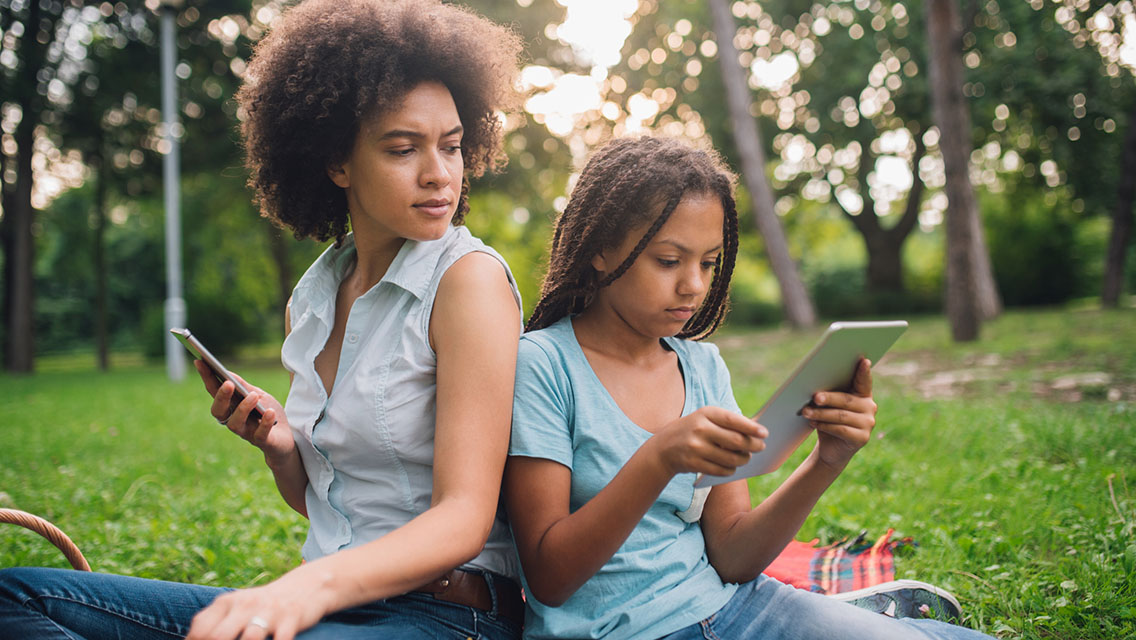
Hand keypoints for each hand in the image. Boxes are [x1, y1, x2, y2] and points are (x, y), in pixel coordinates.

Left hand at [186, 567, 333, 639]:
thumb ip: (212, 624)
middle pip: (218, 636)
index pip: (200, 630)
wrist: (306, 586)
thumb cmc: (263, 606)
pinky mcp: (292, 618)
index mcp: (227, 602)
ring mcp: (269, 611)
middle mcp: (245, 604)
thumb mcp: (236, 607)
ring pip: (250, 638)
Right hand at [194, 360, 293, 461]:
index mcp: (230, 407)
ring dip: (243, 408)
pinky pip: (260, 434)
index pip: (214, 392)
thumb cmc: (268, 413)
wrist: (286, 438)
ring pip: (235, 424)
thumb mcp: (258, 395)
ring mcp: (247, 433)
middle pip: (219, 412)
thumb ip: (244, 386)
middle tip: (227, 384)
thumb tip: (227, 373)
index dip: (206, 377)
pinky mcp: (263, 442)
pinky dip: (264, 423)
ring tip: (254, 396)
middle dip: (221, 397)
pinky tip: (269, 412)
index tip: (199, 361)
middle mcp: (234, 421)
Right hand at [648, 406, 767, 476]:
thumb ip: (728, 422)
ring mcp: (696, 447)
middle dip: (752, 446)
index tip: (765, 433)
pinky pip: (721, 470)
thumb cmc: (693, 430)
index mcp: (706, 413)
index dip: (752, 428)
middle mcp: (700, 429)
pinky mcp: (693, 463)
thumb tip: (757, 430)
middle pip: (736, 441)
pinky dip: (731, 470)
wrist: (664, 447)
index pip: (734, 420)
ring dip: (743, 460)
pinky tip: (732, 466)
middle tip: (761, 447)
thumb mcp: (706, 419)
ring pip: (731, 458)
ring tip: (746, 458)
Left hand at [803, 357, 877, 470]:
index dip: (864, 371)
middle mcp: (870, 408)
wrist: (831, 449)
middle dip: (828, 398)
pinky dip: (825, 426)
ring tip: (806, 412)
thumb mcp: (829, 406)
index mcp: (863, 395)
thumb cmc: (828, 421)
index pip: (864, 381)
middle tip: (814, 397)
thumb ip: (829, 393)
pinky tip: (814, 423)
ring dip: (821, 414)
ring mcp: (868, 424)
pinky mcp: (862, 438)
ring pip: (841, 416)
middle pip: (846, 400)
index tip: (863, 360)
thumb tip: (814, 388)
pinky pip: (841, 430)